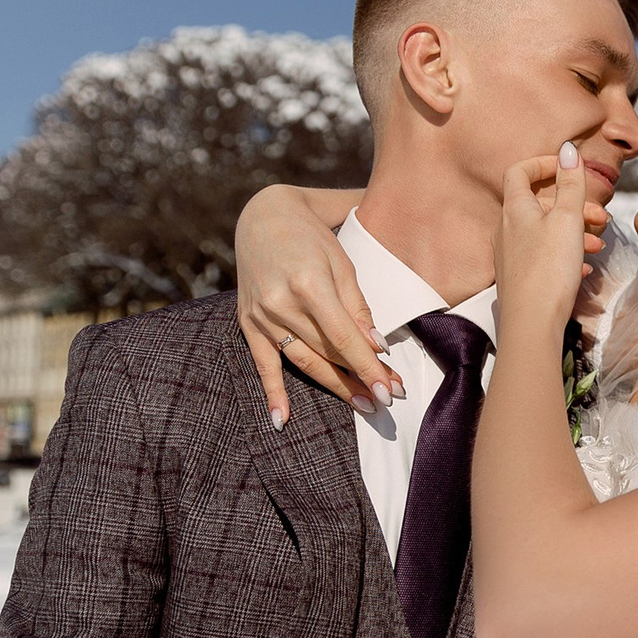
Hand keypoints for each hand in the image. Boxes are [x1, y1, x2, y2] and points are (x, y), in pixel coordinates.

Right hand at [238, 185, 395, 423]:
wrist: (264, 217)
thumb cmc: (312, 238)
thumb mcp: (343, 263)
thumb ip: (358, 307)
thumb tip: (376, 347)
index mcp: (309, 284)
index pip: (345, 338)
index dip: (369, 367)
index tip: (390, 390)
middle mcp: (281, 303)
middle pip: (326, 353)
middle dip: (358, 379)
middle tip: (386, 401)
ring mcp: (260, 315)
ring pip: (302, 361)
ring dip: (333, 386)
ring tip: (361, 405)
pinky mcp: (247, 322)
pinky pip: (262, 363)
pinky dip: (272, 392)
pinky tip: (282, 419)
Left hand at [494, 145, 610, 337]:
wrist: (532, 323)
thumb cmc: (548, 269)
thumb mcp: (568, 220)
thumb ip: (571, 184)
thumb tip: (567, 149)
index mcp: (515, 209)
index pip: (520, 171)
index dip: (544, 164)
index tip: (569, 169)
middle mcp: (506, 229)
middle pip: (540, 204)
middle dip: (573, 207)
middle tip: (600, 218)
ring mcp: (510, 254)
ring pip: (545, 231)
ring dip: (574, 233)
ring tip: (597, 246)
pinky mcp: (518, 277)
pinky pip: (543, 256)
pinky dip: (565, 255)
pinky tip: (583, 268)